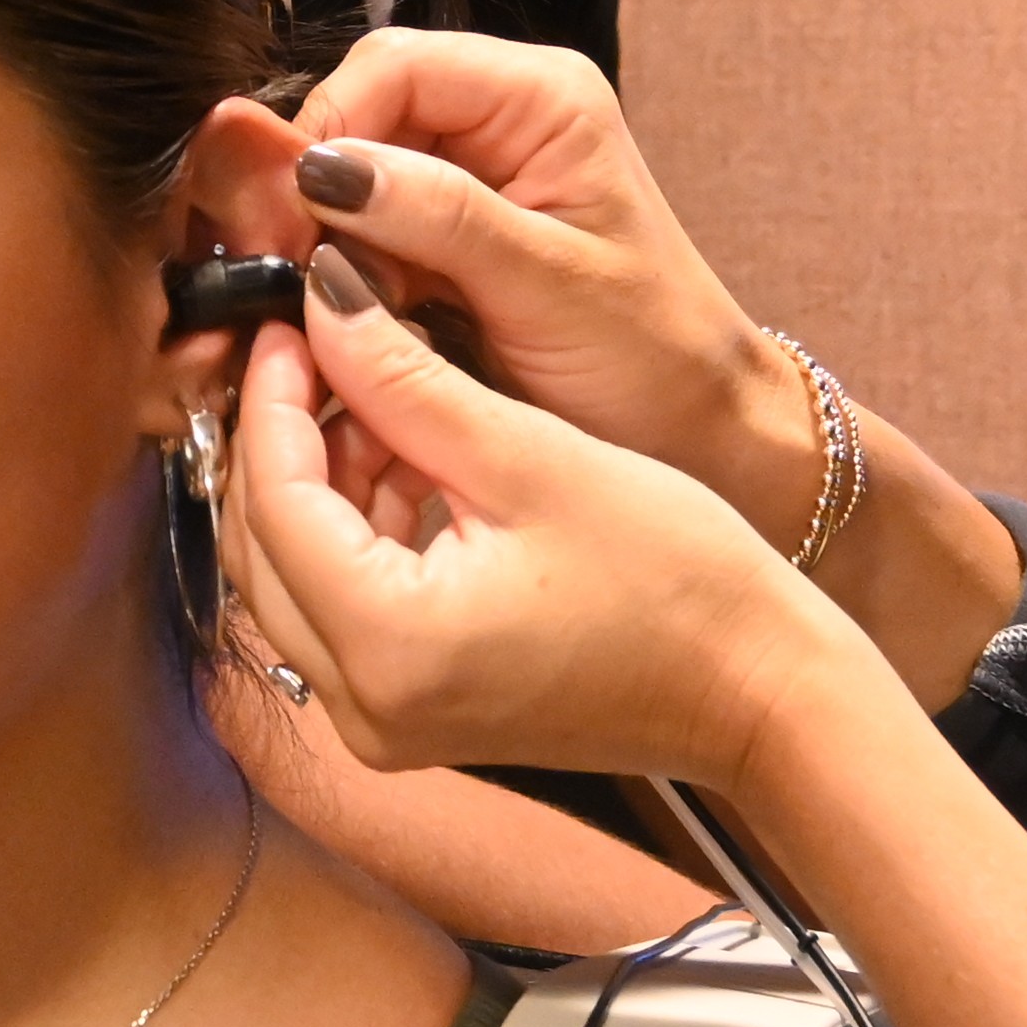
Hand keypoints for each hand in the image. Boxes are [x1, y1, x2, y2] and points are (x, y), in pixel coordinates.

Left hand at [219, 255, 861, 799]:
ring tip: (380, 395)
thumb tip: (322, 300)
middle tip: (323, 345)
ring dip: (323, 485)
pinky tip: (410, 465)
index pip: (275, 504)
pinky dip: (359, 535)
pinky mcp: (415, 720)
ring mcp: (386, 726)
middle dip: (284, 441)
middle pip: (267, 550)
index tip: (294, 317)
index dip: (274, 399)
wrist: (759, 690)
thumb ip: (404, 381)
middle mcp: (364, 709)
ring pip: (297, 581)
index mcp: (390, 648)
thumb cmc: (676, 581)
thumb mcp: (528, 458)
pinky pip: (345, 615)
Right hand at [286, 31, 827, 549]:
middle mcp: (501, 120)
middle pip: (362, 113)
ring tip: (327, 306)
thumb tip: (328, 169)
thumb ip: (441, 217)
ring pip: (353, 178)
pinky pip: (367, 233)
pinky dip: (348, 275)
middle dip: (319, 188)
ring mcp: (474, 177)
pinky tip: (353, 320)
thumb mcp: (547, 283)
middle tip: (289, 269)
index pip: (396, 66)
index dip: (330, 128)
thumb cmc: (651, 355)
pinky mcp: (450, 236)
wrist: (695, 432)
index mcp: (541, 98)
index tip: (291, 212)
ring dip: (329, 240)